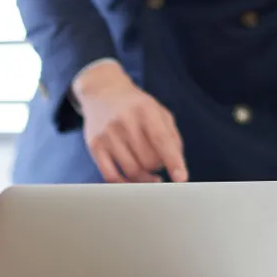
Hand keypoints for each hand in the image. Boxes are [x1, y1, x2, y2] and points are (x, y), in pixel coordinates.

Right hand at [73, 60, 187, 183]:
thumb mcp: (159, 112)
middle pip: (148, 161)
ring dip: (143, 177)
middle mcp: (124, 121)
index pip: (162, 140)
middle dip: (157, 166)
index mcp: (145, 110)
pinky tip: (132, 181)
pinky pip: (110, 176)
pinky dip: (124, 184)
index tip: (181, 178)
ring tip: (146, 170)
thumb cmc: (135, 106)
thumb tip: (175, 166)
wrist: (102, 93)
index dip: (173, 161)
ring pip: (132, 171)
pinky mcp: (95, 146)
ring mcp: (107, 135)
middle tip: (156, 160)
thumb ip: (171, 137)